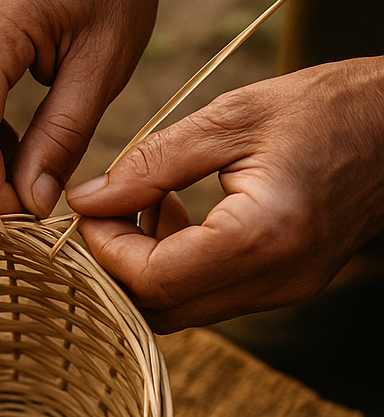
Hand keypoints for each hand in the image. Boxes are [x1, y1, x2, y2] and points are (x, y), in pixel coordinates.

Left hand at [66, 58, 383, 331]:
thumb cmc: (329, 107)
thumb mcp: (231, 117)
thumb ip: (151, 164)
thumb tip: (86, 201)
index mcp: (263, 236)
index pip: (152, 279)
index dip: (105, 249)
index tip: (90, 207)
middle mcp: (277, 279)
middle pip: (160, 309)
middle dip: (117, 265)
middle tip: (108, 209)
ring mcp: (286, 290)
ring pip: (182, 309)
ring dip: (145, 266)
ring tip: (148, 200)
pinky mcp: (286, 285)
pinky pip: (210, 295)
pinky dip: (177, 264)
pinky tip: (178, 211)